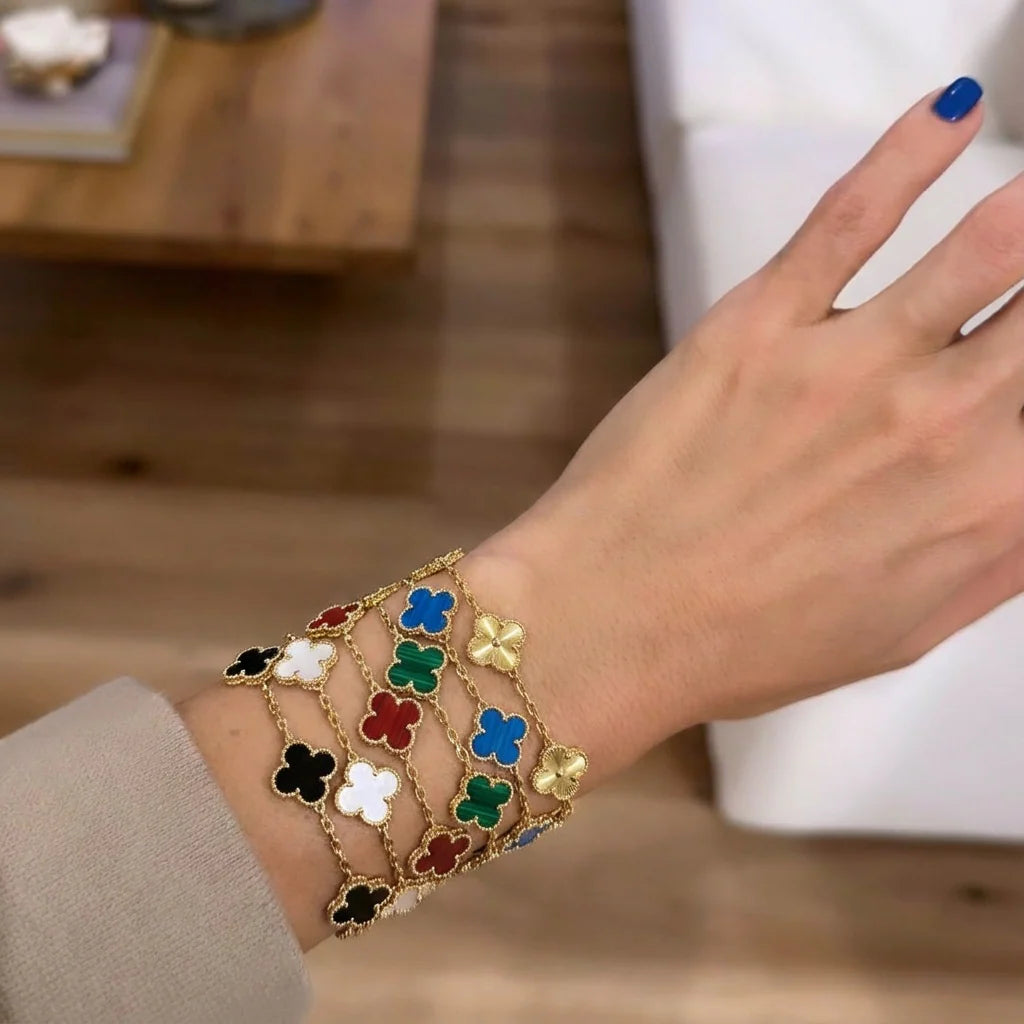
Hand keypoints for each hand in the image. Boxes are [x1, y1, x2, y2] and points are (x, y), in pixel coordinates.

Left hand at [466, 92, 1023, 775]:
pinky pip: (856, 212)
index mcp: (991, 506)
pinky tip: (948, 116)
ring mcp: (853, 362)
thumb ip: (998, 553)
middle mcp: (944, 425)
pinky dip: (911, 151)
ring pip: (995, 242)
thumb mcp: (902, 628)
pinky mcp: (762, 322)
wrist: (610, 621)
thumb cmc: (742, 640)